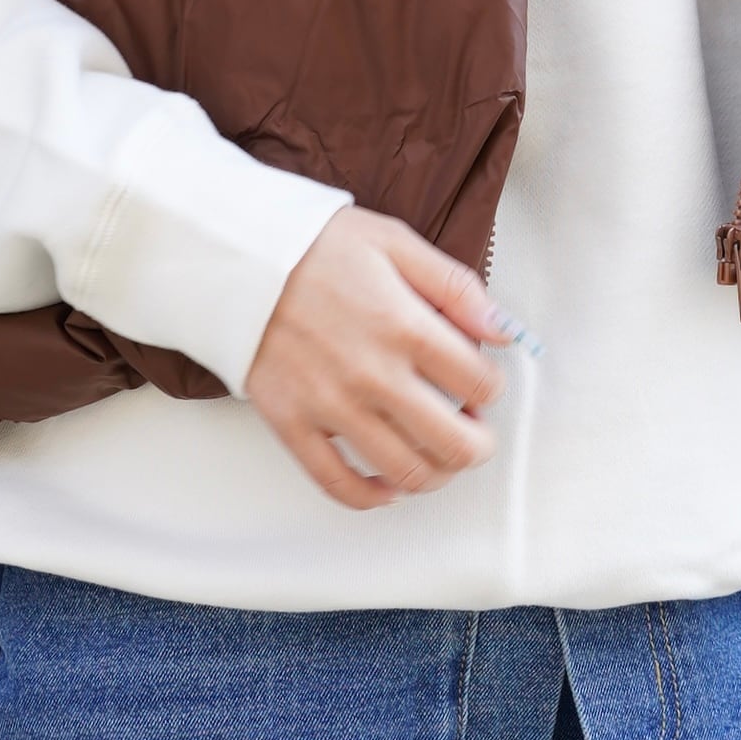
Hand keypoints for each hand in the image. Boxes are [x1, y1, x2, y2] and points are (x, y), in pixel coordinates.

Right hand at [244, 208, 511, 512]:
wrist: (236, 256)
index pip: (479, 384)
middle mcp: (372, 374)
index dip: (492, 388)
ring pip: (404, 472)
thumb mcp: (395, 242)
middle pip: (452, 443)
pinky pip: (338, 484)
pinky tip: (388, 485)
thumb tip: (504, 330)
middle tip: (474, 432)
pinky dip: (372, 497)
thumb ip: (455, 286)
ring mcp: (330, 406)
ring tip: (437, 456)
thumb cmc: (317, 245)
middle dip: (477, 446)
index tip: (481, 383)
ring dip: (435, 474)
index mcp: (403, 325)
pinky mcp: (292, 424)